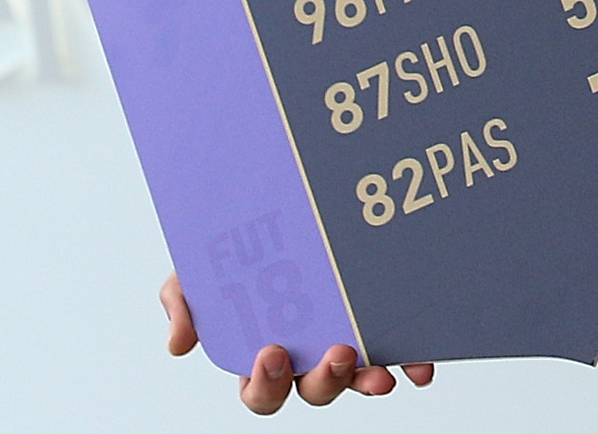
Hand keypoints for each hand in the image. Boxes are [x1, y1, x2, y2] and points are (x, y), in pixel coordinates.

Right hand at [160, 275, 435, 411]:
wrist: (271, 207)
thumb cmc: (231, 252)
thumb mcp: (195, 271)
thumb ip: (182, 303)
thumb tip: (177, 344)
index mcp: (260, 353)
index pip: (260, 389)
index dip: (265, 384)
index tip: (271, 352)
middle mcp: (305, 355)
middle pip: (313, 389)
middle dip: (324, 381)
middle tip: (336, 354)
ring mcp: (343, 342)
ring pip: (356, 378)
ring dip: (367, 380)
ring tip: (379, 372)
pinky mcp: (378, 325)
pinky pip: (397, 354)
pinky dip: (411, 363)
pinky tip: (420, 366)